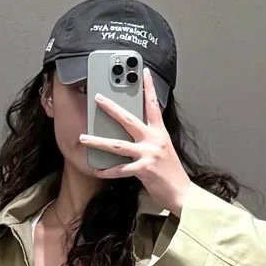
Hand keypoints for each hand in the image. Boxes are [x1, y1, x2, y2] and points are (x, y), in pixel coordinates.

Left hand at [79, 72, 192, 215]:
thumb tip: (132, 131)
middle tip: (98, 98)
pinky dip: (107, 171)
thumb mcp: (163, 148)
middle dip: (112, 108)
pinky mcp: (144, 170)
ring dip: (99, 141)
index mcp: (159, 133)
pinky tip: (97, 170)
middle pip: (129, 120)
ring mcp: (148, 154)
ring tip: (83, 138)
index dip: (149, 88)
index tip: (144, 72)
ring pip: (118, 145)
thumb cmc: (171, 171)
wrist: (182, 192)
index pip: (153, 105)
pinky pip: (120, 170)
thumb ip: (150, 138)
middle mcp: (154, 140)